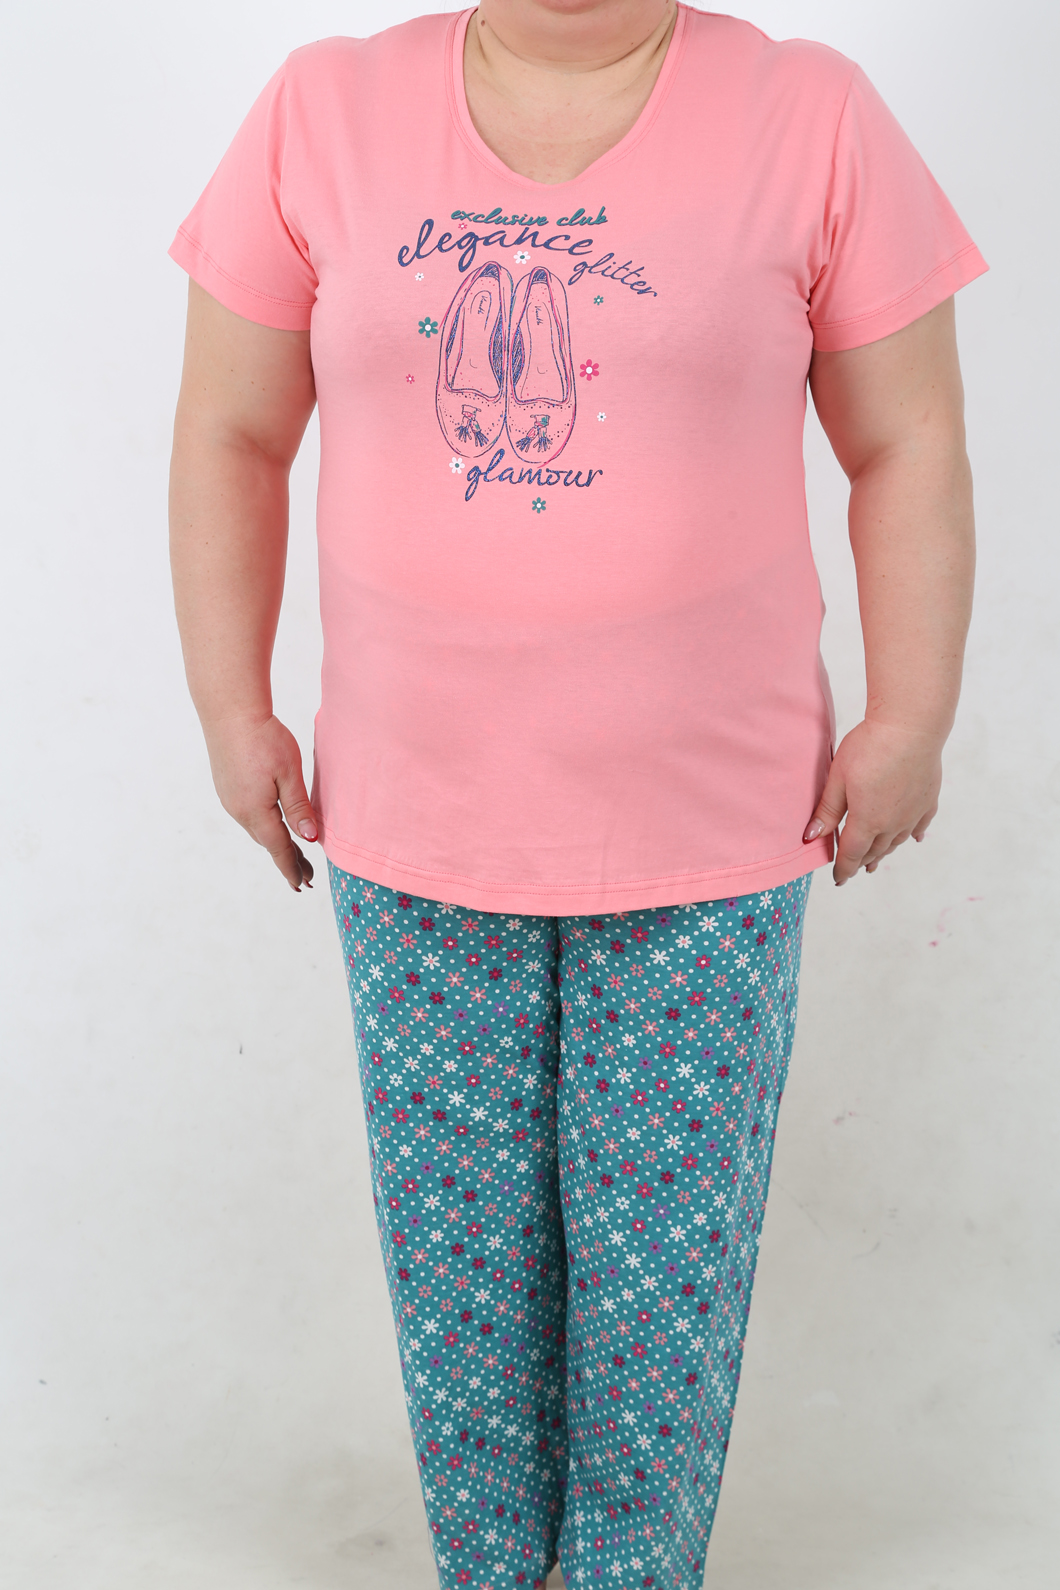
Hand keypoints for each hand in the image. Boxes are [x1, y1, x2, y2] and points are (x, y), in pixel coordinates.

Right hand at [204, 714, 318, 890]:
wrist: (230, 711)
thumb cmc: (263, 739)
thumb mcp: (289, 774)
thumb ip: (298, 808)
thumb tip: (309, 838)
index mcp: (256, 811)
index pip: (279, 848)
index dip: (292, 867)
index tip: (302, 885)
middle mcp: (239, 810)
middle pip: (268, 842)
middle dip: (288, 860)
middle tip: (306, 876)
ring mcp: (230, 799)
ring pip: (258, 829)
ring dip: (275, 843)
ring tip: (293, 854)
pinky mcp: (227, 787)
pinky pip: (249, 815)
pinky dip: (264, 826)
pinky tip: (272, 825)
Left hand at [803, 719, 942, 885]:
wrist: (911, 727)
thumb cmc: (870, 748)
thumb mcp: (838, 778)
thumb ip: (828, 810)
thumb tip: (812, 837)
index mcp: (867, 821)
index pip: (852, 854)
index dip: (843, 869)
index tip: (838, 879)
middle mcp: (893, 824)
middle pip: (874, 850)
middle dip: (862, 861)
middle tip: (855, 869)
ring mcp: (913, 813)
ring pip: (897, 841)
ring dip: (884, 851)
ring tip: (877, 859)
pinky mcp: (928, 799)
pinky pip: (919, 825)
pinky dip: (913, 835)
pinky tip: (913, 838)